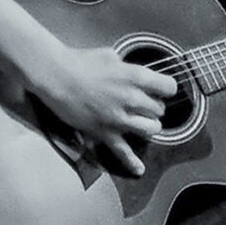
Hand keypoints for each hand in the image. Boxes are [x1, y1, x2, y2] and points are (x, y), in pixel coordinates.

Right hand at [31, 47, 176, 175]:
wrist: (57, 76)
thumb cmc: (80, 62)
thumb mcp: (111, 56)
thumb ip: (127, 67)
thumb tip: (131, 72)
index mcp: (136, 77)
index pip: (169, 87)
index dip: (166, 88)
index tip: (162, 89)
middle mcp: (132, 98)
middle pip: (159, 110)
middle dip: (154, 107)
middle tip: (145, 103)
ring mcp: (119, 118)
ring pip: (150, 129)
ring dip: (149, 125)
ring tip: (143, 121)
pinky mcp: (104, 132)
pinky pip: (122, 151)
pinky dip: (131, 162)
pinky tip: (139, 168)